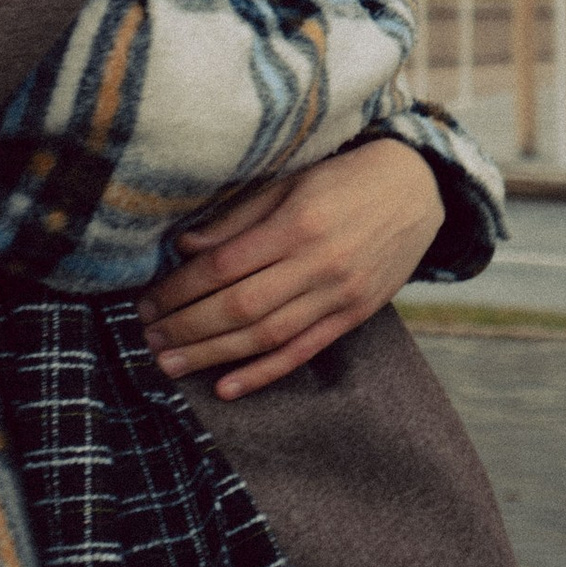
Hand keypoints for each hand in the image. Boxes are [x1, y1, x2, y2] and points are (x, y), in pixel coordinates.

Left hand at [136, 136, 445, 401]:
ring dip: (214, 355)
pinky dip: (264, 373)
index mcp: (297, 225)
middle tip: (149, 340)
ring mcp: (341, 295)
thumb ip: (239, 218)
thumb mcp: (289, 182)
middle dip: (187, 328)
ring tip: (172, 365)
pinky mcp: (356, 315)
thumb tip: (185, 247)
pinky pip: (304, 351)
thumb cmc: (343, 178)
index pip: (223, 267)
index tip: (147, 303)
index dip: (179, 289)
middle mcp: (319, 264)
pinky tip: (228, 387)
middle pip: (240, 307)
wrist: (418, 188)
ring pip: (267, 336)